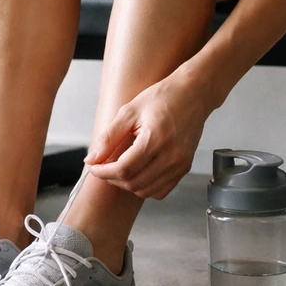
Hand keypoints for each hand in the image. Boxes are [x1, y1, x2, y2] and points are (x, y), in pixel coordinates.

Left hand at [85, 71, 210, 199]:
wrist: (193, 94)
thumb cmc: (163, 98)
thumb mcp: (129, 111)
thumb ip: (109, 137)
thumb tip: (92, 158)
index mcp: (156, 139)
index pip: (124, 169)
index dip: (103, 172)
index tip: (94, 167)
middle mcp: (171, 156)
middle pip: (134, 183)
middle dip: (112, 178)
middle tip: (104, 167)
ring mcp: (180, 164)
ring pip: (146, 191)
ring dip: (127, 184)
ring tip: (119, 169)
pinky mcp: (184, 168)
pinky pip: (161, 191)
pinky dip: (145, 188)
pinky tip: (137, 173)